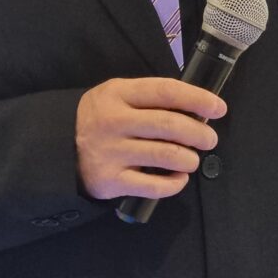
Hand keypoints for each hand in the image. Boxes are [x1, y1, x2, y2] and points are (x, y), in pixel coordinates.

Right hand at [75, 77, 226, 200]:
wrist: (59, 147)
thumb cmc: (101, 117)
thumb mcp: (117, 96)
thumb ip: (151, 99)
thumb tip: (197, 110)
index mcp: (118, 93)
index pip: (165, 92)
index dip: (197, 98)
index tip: (219, 107)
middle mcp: (114, 121)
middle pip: (169, 125)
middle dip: (199, 133)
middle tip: (209, 138)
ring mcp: (111, 153)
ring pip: (165, 156)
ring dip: (189, 158)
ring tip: (192, 158)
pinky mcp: (110, 181)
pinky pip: (153, 186)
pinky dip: (174, 184)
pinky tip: (178, 178)